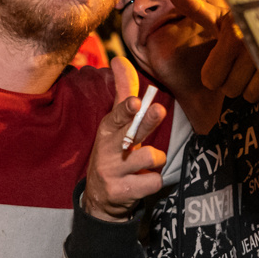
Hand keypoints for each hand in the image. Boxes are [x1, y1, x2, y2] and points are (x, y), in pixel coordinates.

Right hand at [82, 58, 167, 222]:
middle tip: (158, 110)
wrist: (101, 198)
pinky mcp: (122, 192)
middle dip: (146, 121)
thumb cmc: (114, 152)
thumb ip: (122, 93)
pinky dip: (153, 181)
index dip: (126, 109)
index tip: (136, 102)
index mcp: (107, 130)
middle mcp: (107, 150)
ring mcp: (113, 172)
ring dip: (155, 159)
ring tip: (143, 164)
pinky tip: (141, 181)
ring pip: (150, 157)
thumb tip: (119, 59)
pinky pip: (154, 182)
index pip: (116, 116)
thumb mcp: (116, 125)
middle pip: (132, 133)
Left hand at [168, 0, 258, 102]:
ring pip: (252, 96)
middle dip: (234, 80)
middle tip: (244, 63)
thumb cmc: (251, 18)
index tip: (224, 60)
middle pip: (231, 90)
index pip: (210, 80)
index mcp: (232, 35)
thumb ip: (196, 9)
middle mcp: (254, 48)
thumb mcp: (223, 14)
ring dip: (254, 86)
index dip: (215, 73)